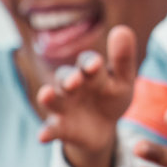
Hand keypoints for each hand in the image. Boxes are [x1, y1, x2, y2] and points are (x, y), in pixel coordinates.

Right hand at [36, 25, 141, 166]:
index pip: (87, 62)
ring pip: (53, 100)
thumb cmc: (111, 97)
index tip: (95, 65)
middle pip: (65, 78)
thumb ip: (123, 59)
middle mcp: (71, 85)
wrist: (101, 127)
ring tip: (45, 95)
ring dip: (48, 98)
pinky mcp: (59, 127)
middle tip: (73, 82)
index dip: (89, 63)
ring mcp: (62, 106)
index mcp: (88, 71)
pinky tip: (43, 136)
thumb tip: (121, 29)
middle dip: (68, 79)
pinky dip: (46, 132)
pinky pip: (50, 129)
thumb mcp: (122, 80)